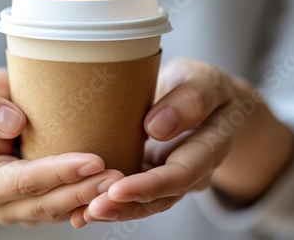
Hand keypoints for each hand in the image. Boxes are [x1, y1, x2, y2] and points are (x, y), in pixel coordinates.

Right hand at [0, 68, 123, 226]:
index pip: (24, 180)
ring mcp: (25, 210)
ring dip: (93, 200)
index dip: (59, 173)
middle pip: (47, 204)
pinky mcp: (45, 206)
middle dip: (83, 193)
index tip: (93, 161)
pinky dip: (92, 201)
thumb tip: (13, 123)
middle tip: (118, 178)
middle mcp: (3, 204)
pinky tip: (116, 190)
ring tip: (123, 183)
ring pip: (62, 212)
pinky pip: (70, 209)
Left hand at [79, 58, 293, 224]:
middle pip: (160, 198)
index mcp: (210, 147)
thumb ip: (190, 100)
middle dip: (126, 206)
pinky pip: (132, 192)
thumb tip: (156, 128)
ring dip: (114, 210)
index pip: (181, 174)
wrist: (201, 98)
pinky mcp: (149, 174)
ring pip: (144, 202)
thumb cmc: (202, 84)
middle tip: (93, 209)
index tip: (118, 189)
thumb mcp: (204, 80)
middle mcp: (192, 171)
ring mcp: (169, 176)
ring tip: (83, 213)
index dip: (150, 185)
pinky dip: (109, 200)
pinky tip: (83, 207)